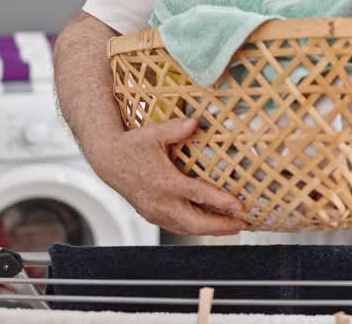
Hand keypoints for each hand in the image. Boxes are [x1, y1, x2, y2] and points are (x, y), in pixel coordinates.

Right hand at [92, 117, 246, 235]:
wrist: (108, 161)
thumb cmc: (132, 146)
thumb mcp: (153, 133)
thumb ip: (176, 128)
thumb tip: (195, 122)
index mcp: (164, 182)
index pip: (197, 195)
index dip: (220, 202)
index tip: (239, 205)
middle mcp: (160, 202)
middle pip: (196, 222)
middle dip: (221, 226)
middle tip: (243, 223)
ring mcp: (156, 212)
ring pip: (188, 229)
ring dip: (211, 230)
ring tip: (233, 227)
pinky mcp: (153, 216)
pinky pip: (178, 227)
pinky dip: (196, 228)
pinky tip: (210, 225)